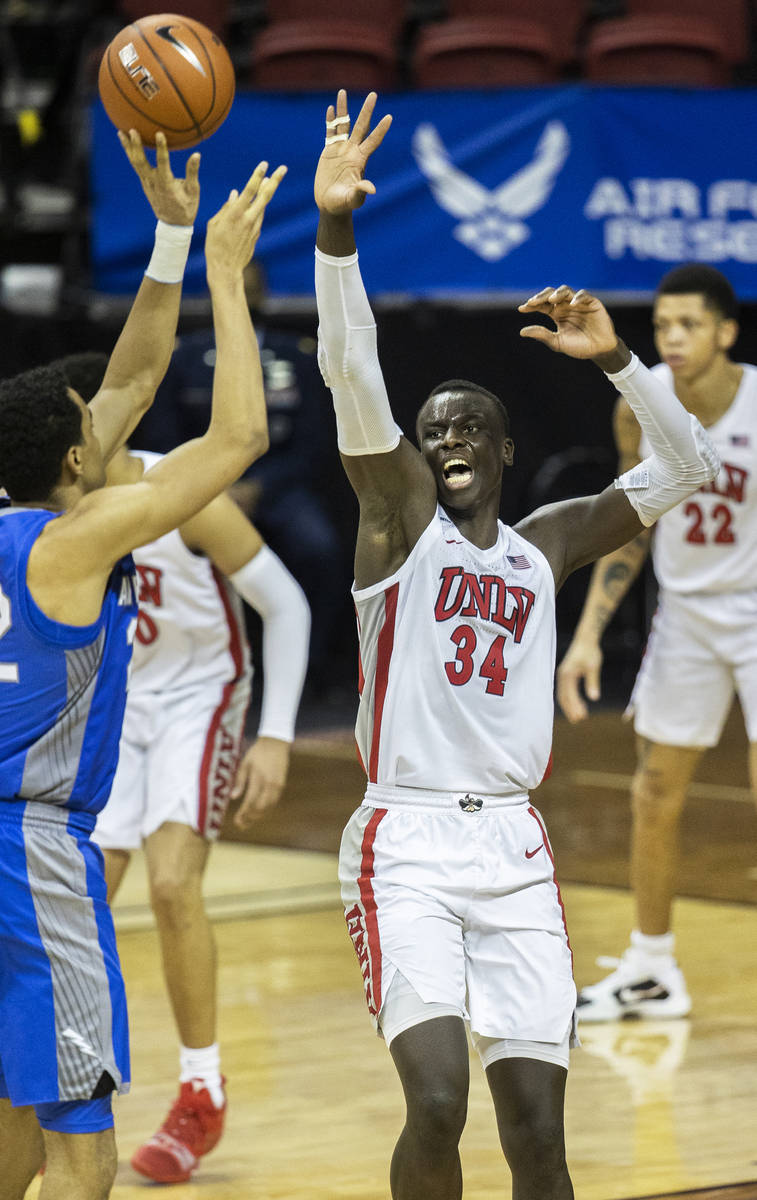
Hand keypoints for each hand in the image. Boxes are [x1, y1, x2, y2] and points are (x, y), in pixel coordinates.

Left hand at [118, 129, 199, 225]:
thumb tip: (196, 154)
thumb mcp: (193, 191)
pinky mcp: (144, 183)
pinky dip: (130, 153)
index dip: (161, 148)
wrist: (173, 225)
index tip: (159, 133)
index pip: (162, 163)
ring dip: (127, 148)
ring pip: (134, 163)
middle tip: (132, 130)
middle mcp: (153, 183)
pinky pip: (136, 166)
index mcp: (167, 185)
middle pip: (140, 162)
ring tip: (121, 132)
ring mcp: (146, 183)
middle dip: (135, 146)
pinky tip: (128, 143)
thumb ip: (192, 172)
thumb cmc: (186, 207)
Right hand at [205, 161, 286, 280]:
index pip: (250, 190)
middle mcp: (248, 218)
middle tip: (283, 168)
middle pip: (265, 195)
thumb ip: (226, 207)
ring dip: (267, 191)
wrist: (226, 269)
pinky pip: (258, 216)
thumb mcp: (215, 224)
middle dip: (275, 180)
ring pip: (263, 205)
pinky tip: (258, 201)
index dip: (258, 175)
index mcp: (235, 213)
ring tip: (271, 179)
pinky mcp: (257, 234)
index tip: (264, 164)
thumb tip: (235, 193)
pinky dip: (258, 207)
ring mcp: (255, 226)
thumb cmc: (215, 246)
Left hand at [231, 736, 289, 828]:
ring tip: (248, 821)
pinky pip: (274, 802)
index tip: (237, 821)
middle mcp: (269, 784)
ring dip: (258, 816)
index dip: (243, 814)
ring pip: (269, 807)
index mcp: (258, 778)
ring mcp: (277, 786)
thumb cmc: (257, 753)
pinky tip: (258, 811)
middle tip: (241, 824)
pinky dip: (266, 809)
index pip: (250, 802)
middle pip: (260, 808)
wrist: (276, 743)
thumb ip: (239, 781)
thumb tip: (233, 797)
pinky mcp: (282, 785)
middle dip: (250, 818)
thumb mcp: (245, 764)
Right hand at [314, 89, 391, 215]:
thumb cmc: (344, 204)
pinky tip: (331, 108)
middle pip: (361, 126)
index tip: (389, 116)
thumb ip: (361, 192)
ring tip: (342, 91)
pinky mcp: (328, 151)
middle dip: (367, 111)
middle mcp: (352, 151)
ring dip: (343, 109)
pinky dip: (330, 121)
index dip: (380, 130)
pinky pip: (330, 132)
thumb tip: (372, 188)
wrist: (330, 205)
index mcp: (360, 160)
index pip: (373, 141)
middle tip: (374, 94)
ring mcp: (340, 150)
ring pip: (343, 124)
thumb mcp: (353, 199)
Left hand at [518, 286, 618, 359]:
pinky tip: (572, 304)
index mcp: (556, 314)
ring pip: (566, 291)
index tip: (522, 308)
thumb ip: (542, 335)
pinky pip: (584, 295)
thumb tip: (521, 331)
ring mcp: (579, 303)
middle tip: (532, 302)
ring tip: (551, 300)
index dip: (532, 305)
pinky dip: (578, 298)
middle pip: (551, 294)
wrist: (599, 351)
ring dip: (557, 294)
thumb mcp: (557, 342)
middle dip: (541, 297)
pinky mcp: (592, 302)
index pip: (542, 305)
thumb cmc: (579, 346)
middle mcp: (566, 306)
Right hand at [556, 638, 602, 721]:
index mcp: (567, 674)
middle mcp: (562, 676)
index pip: (569, 694)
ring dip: (570, 706)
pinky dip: (571, 699)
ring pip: (563, 695)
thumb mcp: (593, 667)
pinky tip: (580, 704)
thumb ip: (592, 682)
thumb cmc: (590, 651)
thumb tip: (594, 698)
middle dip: (570, 709)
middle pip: (563, 697)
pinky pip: (566, 690)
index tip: (581, 716)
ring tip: (579, 716)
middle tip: (578, 720)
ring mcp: (563, 675)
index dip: (575, 706)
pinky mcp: (566, 675)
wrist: (585, 639)